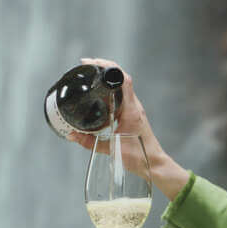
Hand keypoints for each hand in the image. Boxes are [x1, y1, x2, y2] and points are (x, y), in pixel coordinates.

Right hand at [67, 58, 189, 199]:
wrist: (155, 164)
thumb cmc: (139, 157)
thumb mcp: (111, 149)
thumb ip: (89, 142)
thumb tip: (71, 135)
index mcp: (131, 110)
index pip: (123, 79)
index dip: (108, 67)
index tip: (92, 63)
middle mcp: (134, 106)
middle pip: (121, 78)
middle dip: (104, 69)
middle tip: (86, 67)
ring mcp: (135, 109)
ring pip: (122, 86)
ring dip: (108, 78)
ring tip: (91, 76)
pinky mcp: (133, 114)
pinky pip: (122, 96)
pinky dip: (111, 91)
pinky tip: (100, 94)